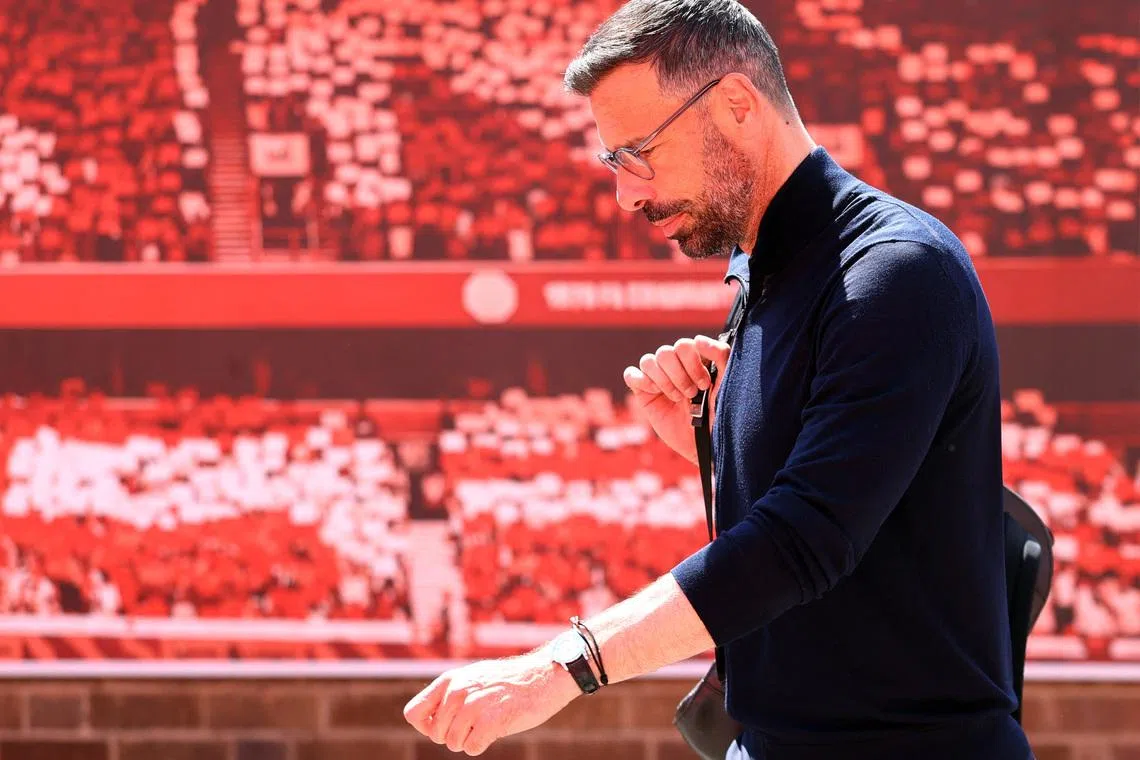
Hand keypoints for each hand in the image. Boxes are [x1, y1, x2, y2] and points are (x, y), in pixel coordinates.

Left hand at [403, 650, 579, 755]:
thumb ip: (449, 695)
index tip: (444, 726)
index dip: (426, 726)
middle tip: (474, 725)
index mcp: (450, 680)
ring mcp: (474, 705)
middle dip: (453, 736)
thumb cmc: (507, 683)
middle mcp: (458, 690)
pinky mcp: (491, 720)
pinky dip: (481, 745)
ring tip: (486, 724)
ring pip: (453, 743)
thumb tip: (424, 723)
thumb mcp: (472, 678)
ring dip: (468, 741)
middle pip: (435, 734)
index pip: (414, 713)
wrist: (543, 677)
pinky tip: (495, 730)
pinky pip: (471, 748)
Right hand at [623, 335, 730, 464]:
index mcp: (693, 358)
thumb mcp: (726, 381)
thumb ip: (721, 354)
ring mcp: (657, 377)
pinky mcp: (643, 392)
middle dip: (679, 376)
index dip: (692, 364)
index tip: (704, 385)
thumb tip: (698, 339)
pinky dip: (642, 381)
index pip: (684, 345)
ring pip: (648, 361)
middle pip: (664, 352)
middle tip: (691, 394)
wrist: (705, 442)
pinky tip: (655, 393)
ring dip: (664, 381)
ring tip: (677, 398)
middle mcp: (674, 364)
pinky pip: (631, 374)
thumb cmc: (718, 412)